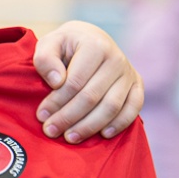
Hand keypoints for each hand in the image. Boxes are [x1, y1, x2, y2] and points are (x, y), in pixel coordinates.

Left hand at [35, 22, 144, 141]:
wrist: (90, 39)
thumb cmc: (65, 46)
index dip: (57, 102)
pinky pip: (133, 108)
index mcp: (95, 46)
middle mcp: (116, 59)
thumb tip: (57, 81)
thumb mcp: (49, 44)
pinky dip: (120, 123)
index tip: (41, 116)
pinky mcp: (137, 85)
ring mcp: (129, 73)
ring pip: (111, 106)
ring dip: (90, 126)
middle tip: (51, 131)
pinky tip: (103, 135)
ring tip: (70, 137)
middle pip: (91, 97)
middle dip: (69, 117)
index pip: (75, 82)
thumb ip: (46, 59)